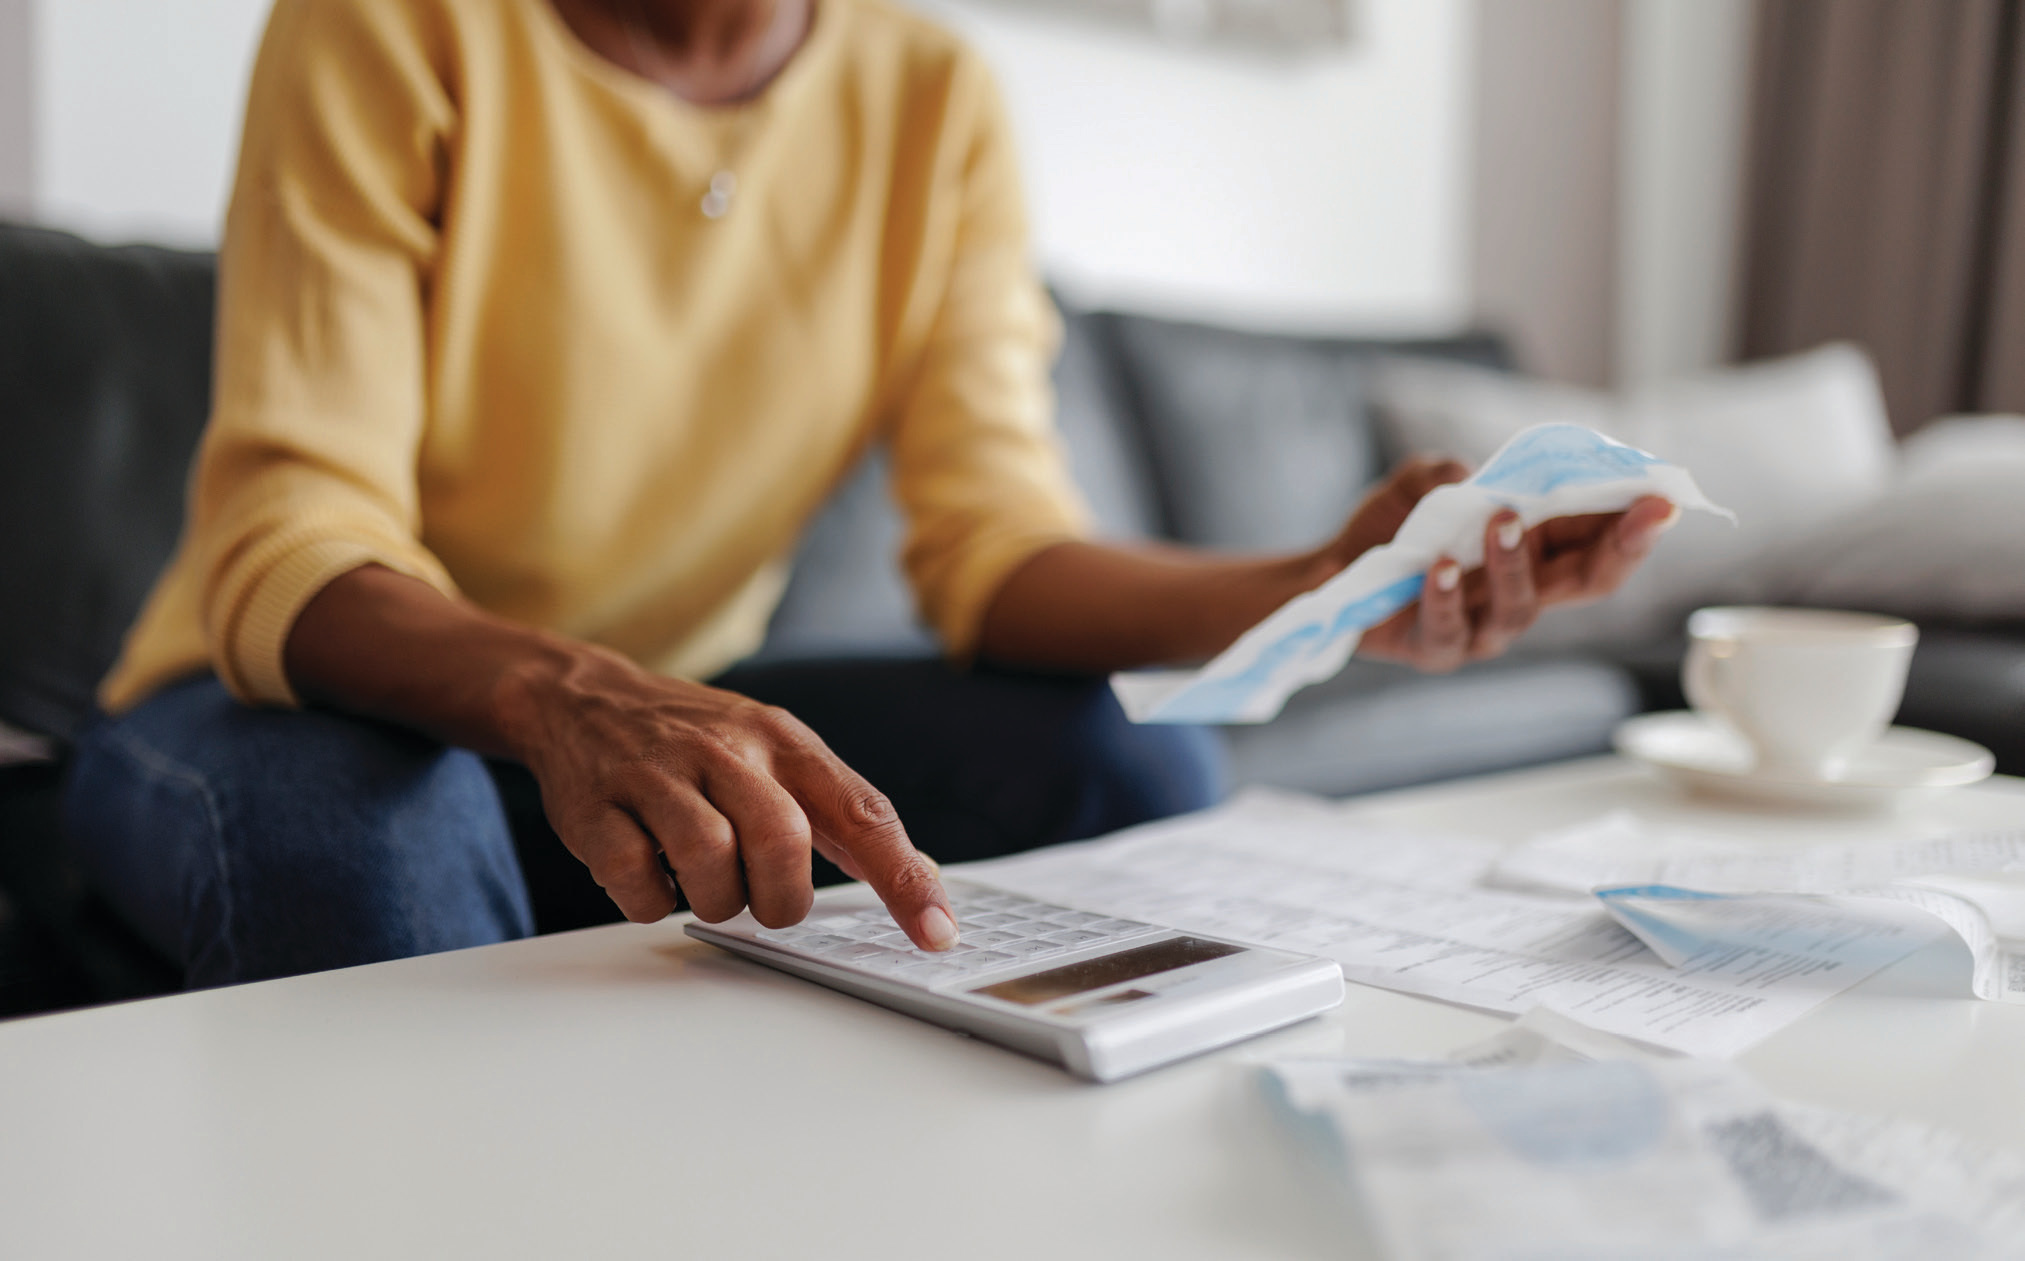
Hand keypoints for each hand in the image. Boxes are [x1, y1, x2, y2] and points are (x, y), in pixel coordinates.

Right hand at [494, 647, 958, 948]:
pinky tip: (654, 877)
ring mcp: (657, 774)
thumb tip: (920, 878)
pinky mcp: (597, 807)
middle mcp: (725, 749)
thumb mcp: (777, 750)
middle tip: (766, 901)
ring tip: (708, 887)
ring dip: (717, 901)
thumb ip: (841, 810)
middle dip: (781, 897)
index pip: (863, 811)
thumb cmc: (698, 741)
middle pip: (782, 840)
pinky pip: (637, 880)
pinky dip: (652, 900)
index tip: (937, 934)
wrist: (583, 699)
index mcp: (783, 741)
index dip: (904, 879)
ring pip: (708, 859)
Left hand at [1326, 460, 1677, 672]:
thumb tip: (1468, 475)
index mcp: (1537, 549)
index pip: (1600, 539)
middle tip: (1645, 512)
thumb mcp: (1419, 484)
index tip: (1667, 496)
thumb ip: (1445, 472)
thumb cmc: (1391, 528)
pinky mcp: (1434, 648)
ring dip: (1515, 562)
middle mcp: (1521, 591)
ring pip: (1520, 608)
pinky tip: (1436, 569)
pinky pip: (1449, 632)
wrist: (1331, 570)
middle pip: (1589, 581)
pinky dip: (1444, 599)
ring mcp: (1480, 626)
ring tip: (1500, 520)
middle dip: (1622, 546)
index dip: (1637, 521)